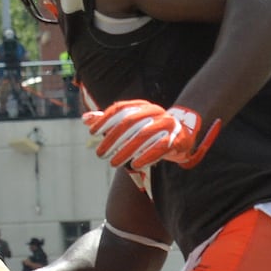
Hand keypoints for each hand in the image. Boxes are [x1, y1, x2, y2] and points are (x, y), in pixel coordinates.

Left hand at [83, 100, 220, 169]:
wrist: (184, 134)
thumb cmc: (152, 129)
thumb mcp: (132, 123)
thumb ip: (109, 120)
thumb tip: (85, 119)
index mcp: (142, 105)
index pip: (120, 109)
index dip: (105, 120)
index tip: (93, 132)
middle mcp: (155, 111)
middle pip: (129, 123)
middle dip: (112, 138)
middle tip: (100, 153)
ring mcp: (167, 124)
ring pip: (143, 136)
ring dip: (126, 150)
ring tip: (113, 162)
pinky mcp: (176, 139)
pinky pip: (160, 147)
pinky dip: (147, 156)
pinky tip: (135, 165)